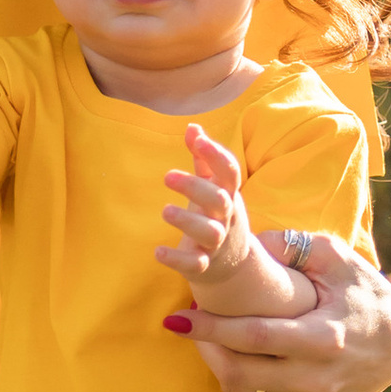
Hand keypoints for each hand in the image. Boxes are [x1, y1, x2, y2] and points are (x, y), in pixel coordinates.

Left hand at [157, 126, 252, 296]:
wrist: (233, 264)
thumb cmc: (217, 216)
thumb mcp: (215, 188)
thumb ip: (204, 159)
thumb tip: (192, 127)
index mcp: (229, 195)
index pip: (230, 172)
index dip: (217, 155)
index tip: (198, 140)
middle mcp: (226, 218)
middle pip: (220, 201)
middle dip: (196, 188)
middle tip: (167, 176)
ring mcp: (217, 243)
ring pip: (209, 233)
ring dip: (188, 221)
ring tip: (166, 211)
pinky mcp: (204, 265)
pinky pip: (194, 264)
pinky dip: (177, 259)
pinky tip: (157, 252)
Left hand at [174, 237, 390, 391]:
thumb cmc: (365, 292)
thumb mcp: (336, 258)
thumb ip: (293, 246)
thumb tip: (250, 242)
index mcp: (325, 338)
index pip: (254, 338)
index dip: (210, 329)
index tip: (176, 318)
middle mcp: (319, 378)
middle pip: (240, 373)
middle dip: (204, 348)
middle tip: (186, 324)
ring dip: (218, 365)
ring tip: (208, 338)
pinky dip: (242, 383)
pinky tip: (238, 358)